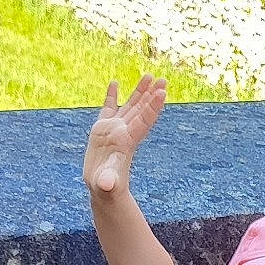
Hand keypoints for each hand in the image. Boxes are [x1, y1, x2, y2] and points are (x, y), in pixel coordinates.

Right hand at [83, 74, 166, 196]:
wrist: (102, 188)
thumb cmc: (106, 188)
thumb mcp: (106, 185)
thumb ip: (108, 182)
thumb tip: (107, 185)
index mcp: (127, 142)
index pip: (143, 121)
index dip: (152, 107)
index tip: (162, 92)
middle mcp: (124, 132)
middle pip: (141, 110)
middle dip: (151, 95)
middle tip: (163, 79)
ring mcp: (114, 129)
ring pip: (130, 106)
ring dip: (139, 92)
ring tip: (148, 76)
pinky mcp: (101, 129)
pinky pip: (108, 108)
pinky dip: (111, 96)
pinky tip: (115, 83)